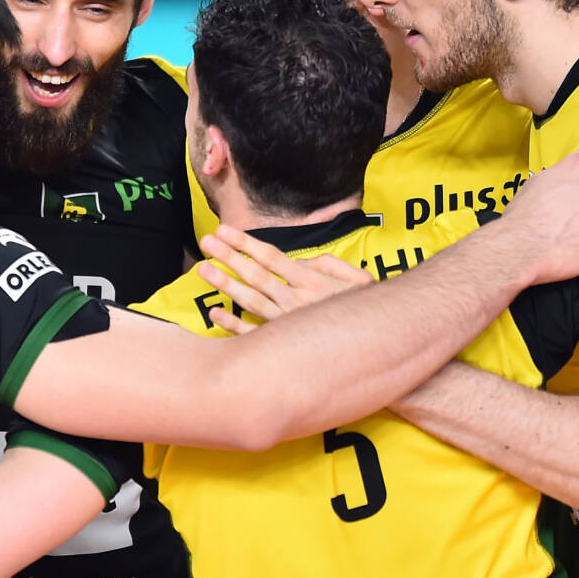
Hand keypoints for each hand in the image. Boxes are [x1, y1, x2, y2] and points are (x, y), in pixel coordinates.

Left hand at [195, 225, 373, 332]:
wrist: (375, 346)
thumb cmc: (366, 310)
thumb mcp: (358, 278)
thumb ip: (329, 264)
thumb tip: (302, 262)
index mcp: (312, 282)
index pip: (271, 258)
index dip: (245, 243)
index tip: (224, 231)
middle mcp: (295, 302)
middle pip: (255, 276)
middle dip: (228, 257)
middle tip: (206, 242)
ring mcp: (286, 325)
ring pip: (249, 302)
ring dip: (225, 285)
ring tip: (203, 270)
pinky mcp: (283, 344)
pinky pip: (253, 334)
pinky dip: (233, 325)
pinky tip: (215, 313)